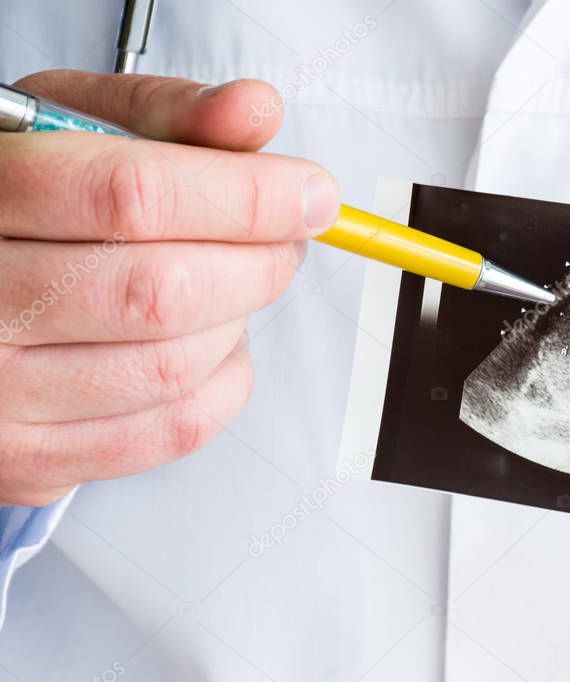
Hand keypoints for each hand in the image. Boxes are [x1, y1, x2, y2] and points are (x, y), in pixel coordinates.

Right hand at [0, 71, 339, 505]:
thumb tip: (255, 111)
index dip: (245, 196)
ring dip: (242, 317)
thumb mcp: (62, 125)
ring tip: (240, 279)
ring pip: (175, 366)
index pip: (132, 199)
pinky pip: (173, 430)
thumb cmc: (9, 197)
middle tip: (286, 237)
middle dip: (259, 260)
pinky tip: (216, 339)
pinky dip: (225, 380)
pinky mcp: (30, 459)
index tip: (312, 193)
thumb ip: (160, 113)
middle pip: (162, 292)